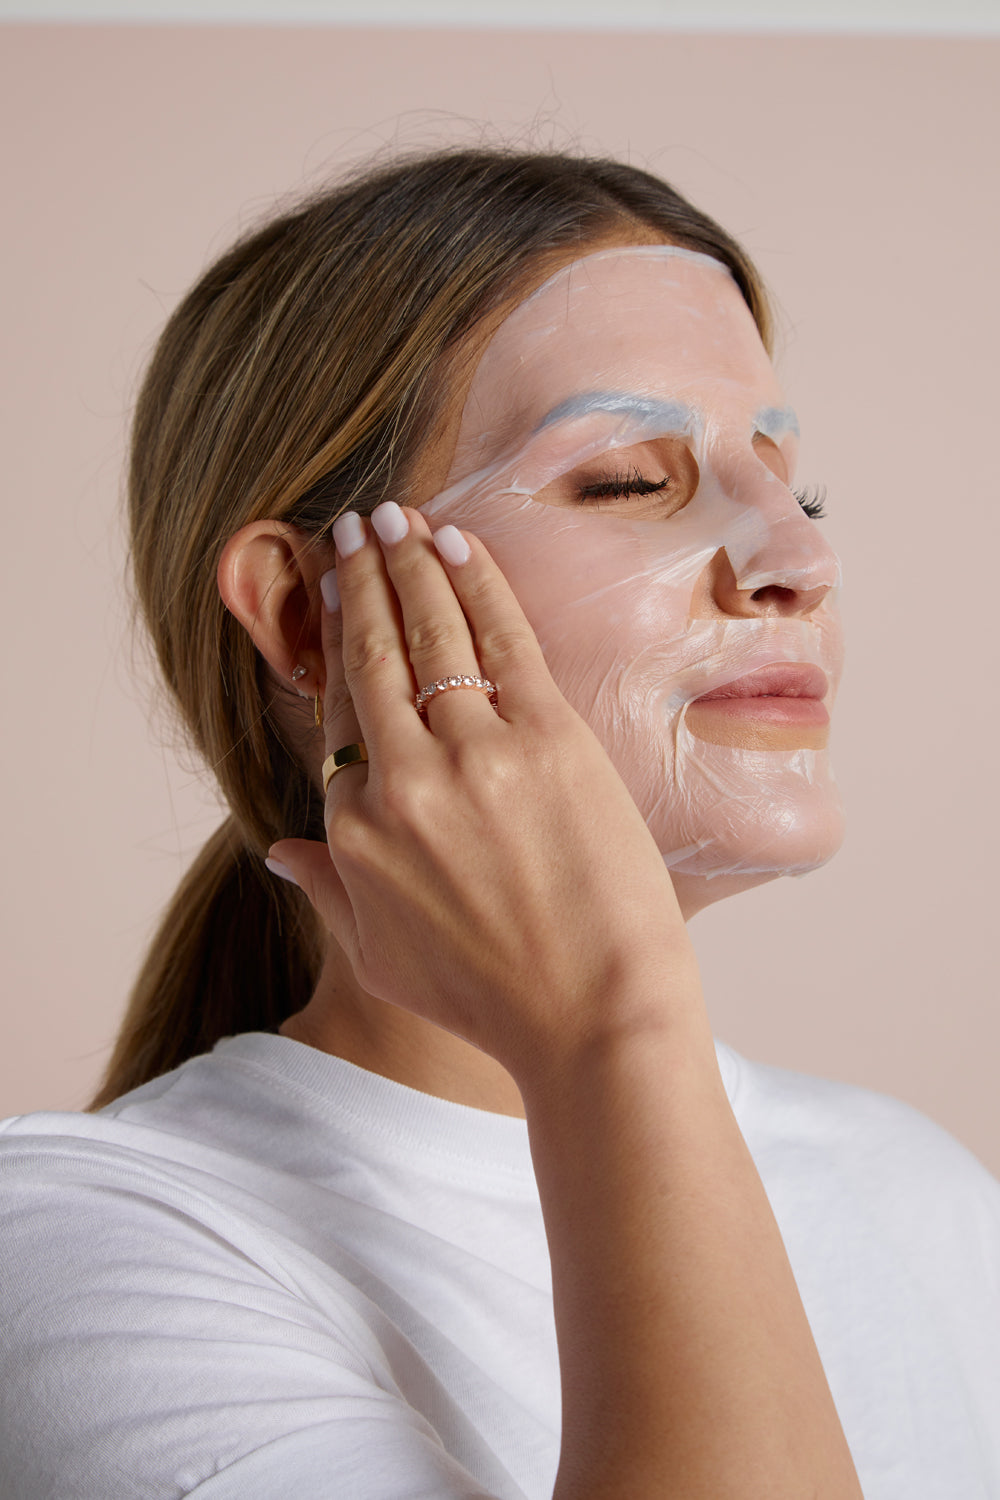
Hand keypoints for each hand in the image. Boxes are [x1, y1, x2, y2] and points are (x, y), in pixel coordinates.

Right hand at [269, 502, 697, 1086]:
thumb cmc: (491, 998)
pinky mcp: (547, 737)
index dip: (332, 644)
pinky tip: (453, 543)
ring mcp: (474, 753)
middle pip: (369, 656)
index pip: (337, 714)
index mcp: (354, 828)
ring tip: (392, 517)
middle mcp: (401, 779)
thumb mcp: (380, 959)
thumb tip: (279, 850)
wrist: (594, 1015)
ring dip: (405, 565)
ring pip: (429, 634)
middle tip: (350, 529)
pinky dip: (474, 583)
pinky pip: (501, 638)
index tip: (331, 596)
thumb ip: (327, 892)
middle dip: (356, 581)